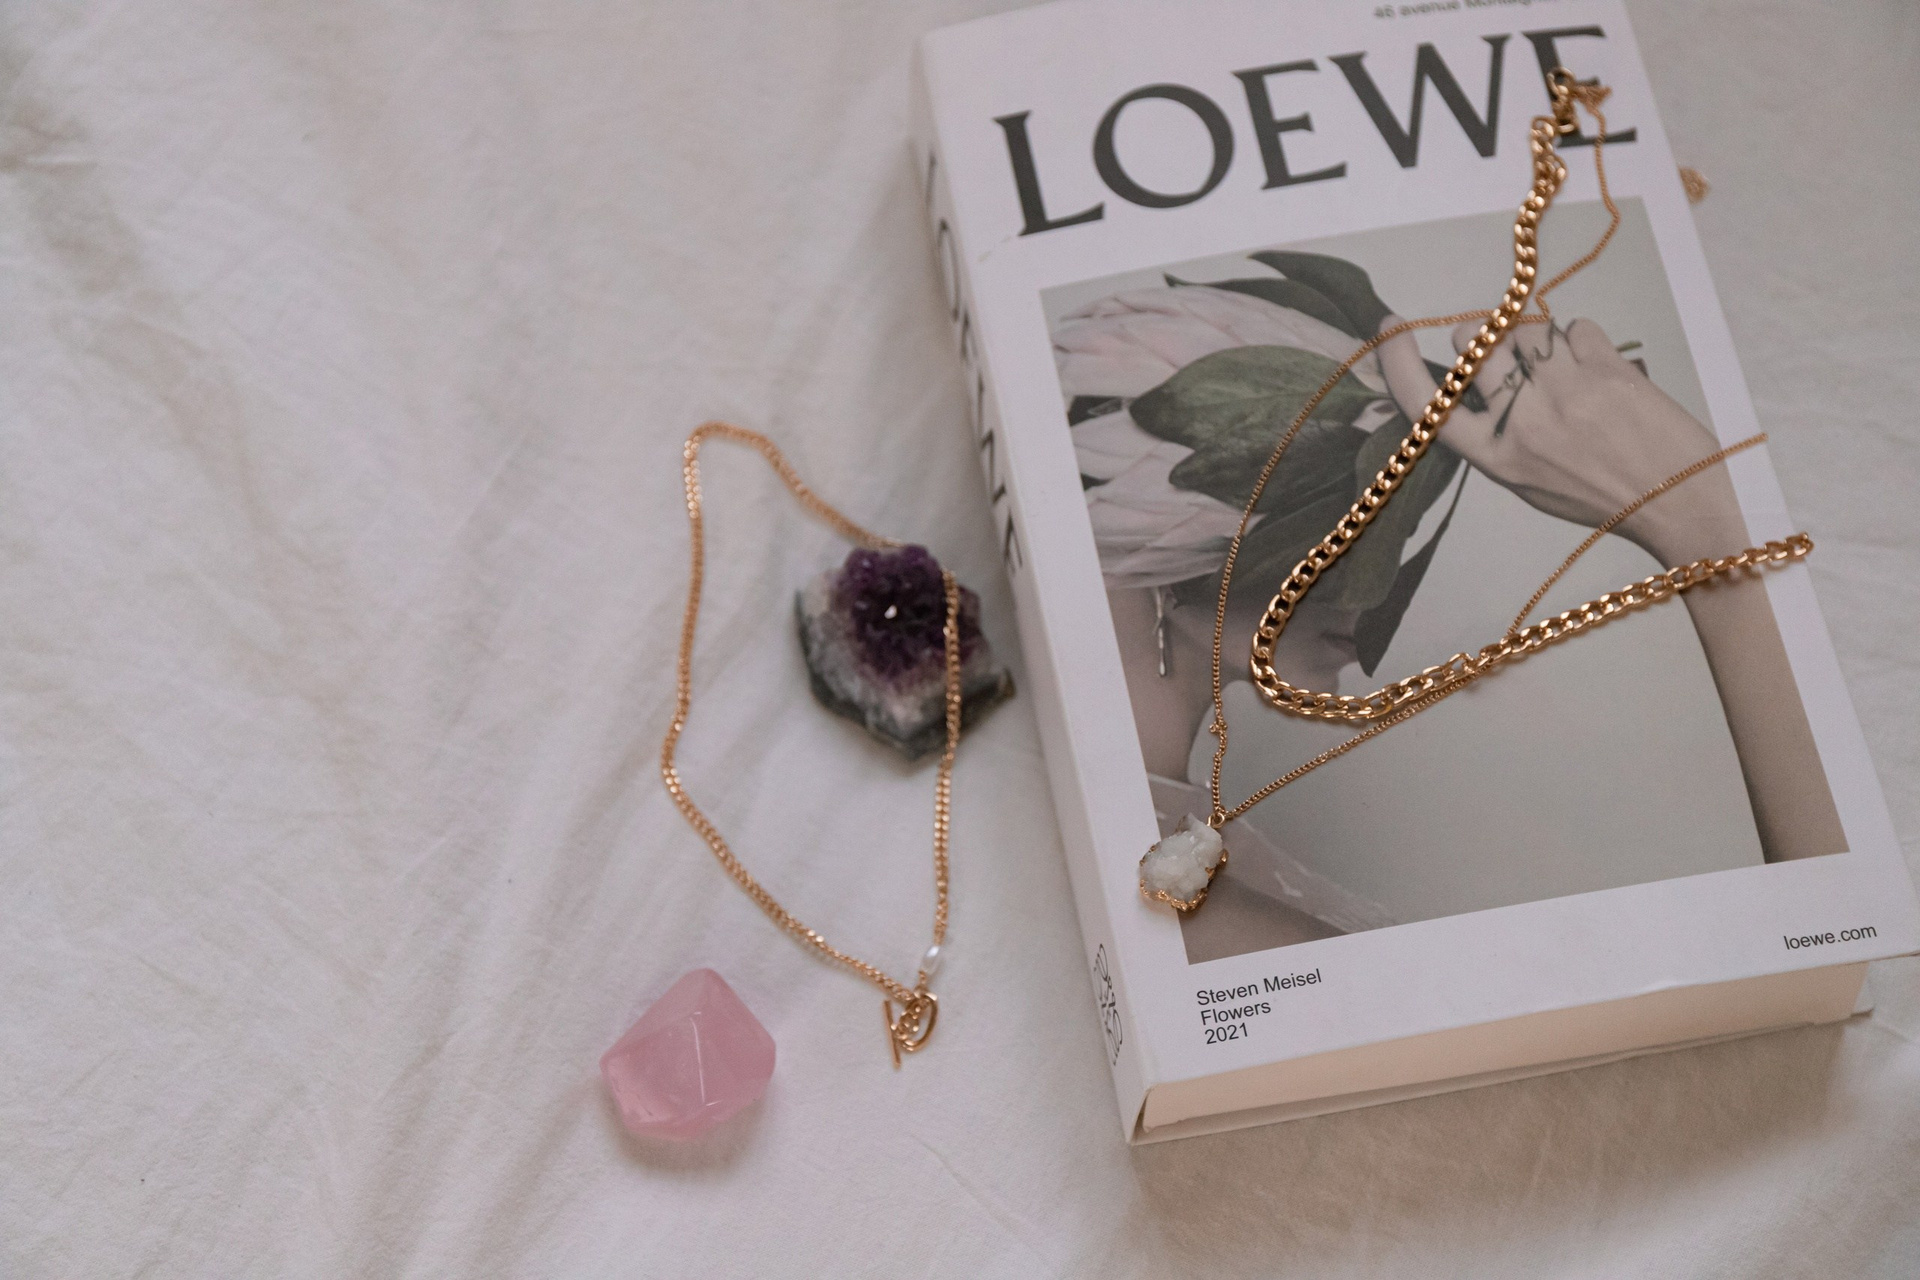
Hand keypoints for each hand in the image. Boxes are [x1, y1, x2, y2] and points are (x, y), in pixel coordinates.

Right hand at [1376, 316, 1746, 562]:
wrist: (1678, 501)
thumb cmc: (1600, 497)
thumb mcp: (1531, 480)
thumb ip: (1498, 434)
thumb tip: (1475, 378)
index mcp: (1496, 459)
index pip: (1427, 405)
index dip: (1399, 363)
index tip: (1389, 329)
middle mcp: (1523, 423)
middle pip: (1476, 345)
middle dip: (1483, 333)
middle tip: (1503, 345)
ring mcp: (1565, 392)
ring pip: (1526, 328)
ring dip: (1537, 336)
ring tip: (1561, 363)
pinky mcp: (1606, 369)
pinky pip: (1575, 328)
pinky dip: (1581, 340)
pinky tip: (1595, 367)